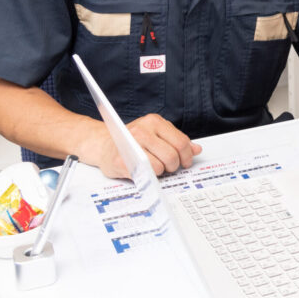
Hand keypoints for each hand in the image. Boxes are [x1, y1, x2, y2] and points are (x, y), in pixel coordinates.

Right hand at [82, 113, 201, 178]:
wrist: (102, 145)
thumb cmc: (131, 141)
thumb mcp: (155, 135)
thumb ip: (175, 141)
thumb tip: (196, 149)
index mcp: (154, 121)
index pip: (180, 141)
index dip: (187, 156)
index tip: (186, 162)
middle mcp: (142, 130)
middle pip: (172, 155)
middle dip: (174, 166)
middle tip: (170, 167)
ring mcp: (130, 145)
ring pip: (160, 165)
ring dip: (161, 171)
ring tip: (156, 168)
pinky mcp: (122, 160)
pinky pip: (145, 173)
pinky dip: (149, 176)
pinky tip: (145, 171)